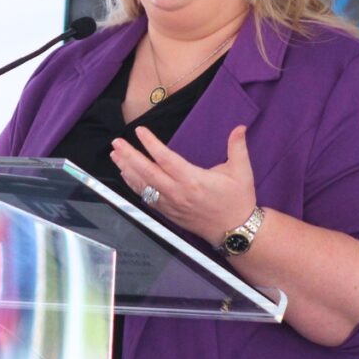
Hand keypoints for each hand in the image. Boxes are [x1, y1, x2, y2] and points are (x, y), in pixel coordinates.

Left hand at [109, 125, 255, 243]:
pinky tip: (127, 175)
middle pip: (147, 172)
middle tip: (116, 143)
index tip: (139, 131)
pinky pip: (146, 197)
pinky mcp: (168, 213)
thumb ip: (237, 147)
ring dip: (127, 169)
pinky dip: (134, 185)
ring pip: (143, 186)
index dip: (151, 144)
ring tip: (115, 155)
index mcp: (193, 180)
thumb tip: (240, 127)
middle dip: (129, 156)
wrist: (235, 231)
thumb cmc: (238, 200)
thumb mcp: (242, 172)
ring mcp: (171, 204)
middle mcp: (178, 193)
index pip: (166, 159)